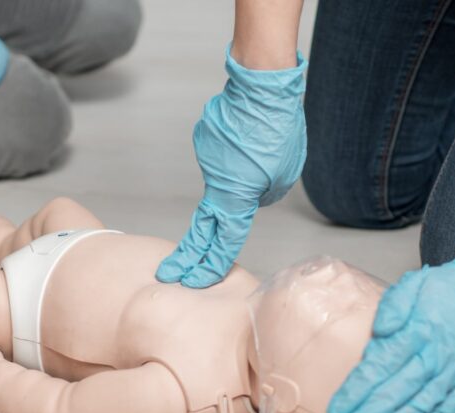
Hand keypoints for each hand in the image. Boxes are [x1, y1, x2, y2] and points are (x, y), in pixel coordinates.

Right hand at [156, 46, 306, 287]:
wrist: (262, 88)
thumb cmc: (278, 132)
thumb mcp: (284, 175)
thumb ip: (264, 195)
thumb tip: (251, 195)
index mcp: (235, 197)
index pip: (224, 241)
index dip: (212, 265)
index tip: (194, 281)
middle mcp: (216, 181)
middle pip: (202, 227)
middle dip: (189, 255)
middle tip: (171, 274)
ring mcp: (207, 158)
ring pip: (223, 177)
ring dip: (238, 174)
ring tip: (262, 149)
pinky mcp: (206, 139)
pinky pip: (223, 154)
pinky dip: (235, 152)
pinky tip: (250, 135)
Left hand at [327, 241, 454, 412]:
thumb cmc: (451, 289)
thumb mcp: (416, 283)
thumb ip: (393, 306)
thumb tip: (380, 331)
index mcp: (418, 332)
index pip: (379, 368)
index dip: (355, 392)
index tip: (336, 409)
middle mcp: (436, 356)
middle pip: (394, 393)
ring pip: (418, 406)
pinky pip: (444, 409)